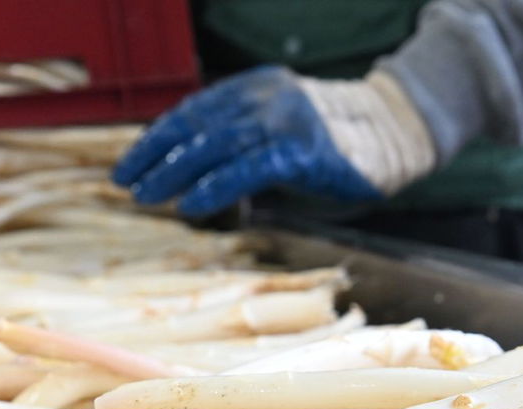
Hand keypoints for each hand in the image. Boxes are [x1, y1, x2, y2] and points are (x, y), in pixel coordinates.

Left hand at [112, 66, 382, 216]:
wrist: (397, 136)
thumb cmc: (336, 145)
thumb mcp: (281, 132)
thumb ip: (243, 144)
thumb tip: (196, 174)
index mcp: (256, 88)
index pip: (194, 111)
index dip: (158, 138)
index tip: (130, 162)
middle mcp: (265, 98)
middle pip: (196, 126)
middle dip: (155, 155)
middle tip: (125, 182)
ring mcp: (284, 122)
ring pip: (214, 146)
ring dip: (174, 173)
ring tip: (146, 196)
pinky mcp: (301, 151)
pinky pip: (246, 170)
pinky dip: (213, 188)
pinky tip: (189, 205)